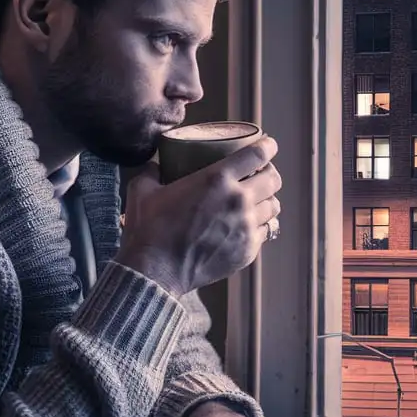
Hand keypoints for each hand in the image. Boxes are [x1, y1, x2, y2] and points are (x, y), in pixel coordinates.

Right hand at [118, 137, 282, 296]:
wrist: (156, 271)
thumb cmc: (150, 229)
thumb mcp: (143, 190)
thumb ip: (152, 171)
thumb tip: (155, 164)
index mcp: (217, 179)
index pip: (257, 155)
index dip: (267, 147)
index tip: (268, 145)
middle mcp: (239, 200)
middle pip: (273, 180)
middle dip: (270, 173)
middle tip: (260, 174)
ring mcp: (246, 227)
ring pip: (274, 206)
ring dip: (268, 200)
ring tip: (257, 200)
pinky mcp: (248, 250)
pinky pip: (265, 231)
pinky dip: (260, 225)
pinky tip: (249, 225)